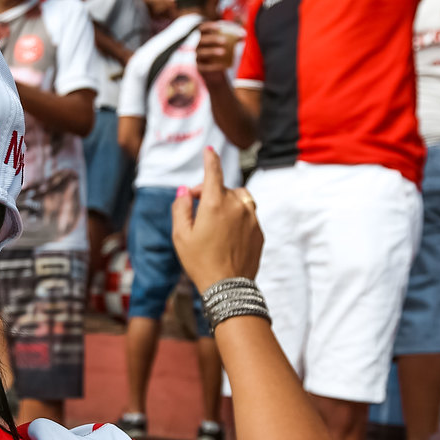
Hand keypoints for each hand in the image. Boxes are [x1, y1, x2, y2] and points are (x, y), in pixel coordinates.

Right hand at [172, 148, 262, 290]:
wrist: (228, 288)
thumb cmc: (200, 262)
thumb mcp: (180, 236)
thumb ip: (181, 208)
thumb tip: (185, 191)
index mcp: (215, 204)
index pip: (213, 172)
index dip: (210, 159)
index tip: (209, 151)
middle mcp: (236, 206)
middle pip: (223, 188)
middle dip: (209, 192)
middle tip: (196, 209)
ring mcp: (251, 218)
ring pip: (239, 198)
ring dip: (227, 201)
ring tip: (216, 217)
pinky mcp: (259, 231)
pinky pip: (248, 215)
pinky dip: (238, 216)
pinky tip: (227, 235)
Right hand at [195, 22, 236, 76]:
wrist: (219, 70)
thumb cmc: (226, 52)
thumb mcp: (231, 42)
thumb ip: (236, 35)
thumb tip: (244, 31)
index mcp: (204, 37)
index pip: (202, 28)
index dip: (209, 26)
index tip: (219, 27)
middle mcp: (199, 46)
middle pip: (202, 40)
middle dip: (212, 39)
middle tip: (224, 41)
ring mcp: (198, 57)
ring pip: (202, 53)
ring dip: (212, 51)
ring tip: (223, 52)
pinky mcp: (200, 68)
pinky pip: (205, 67)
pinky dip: (214, 66)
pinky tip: (224, 66)